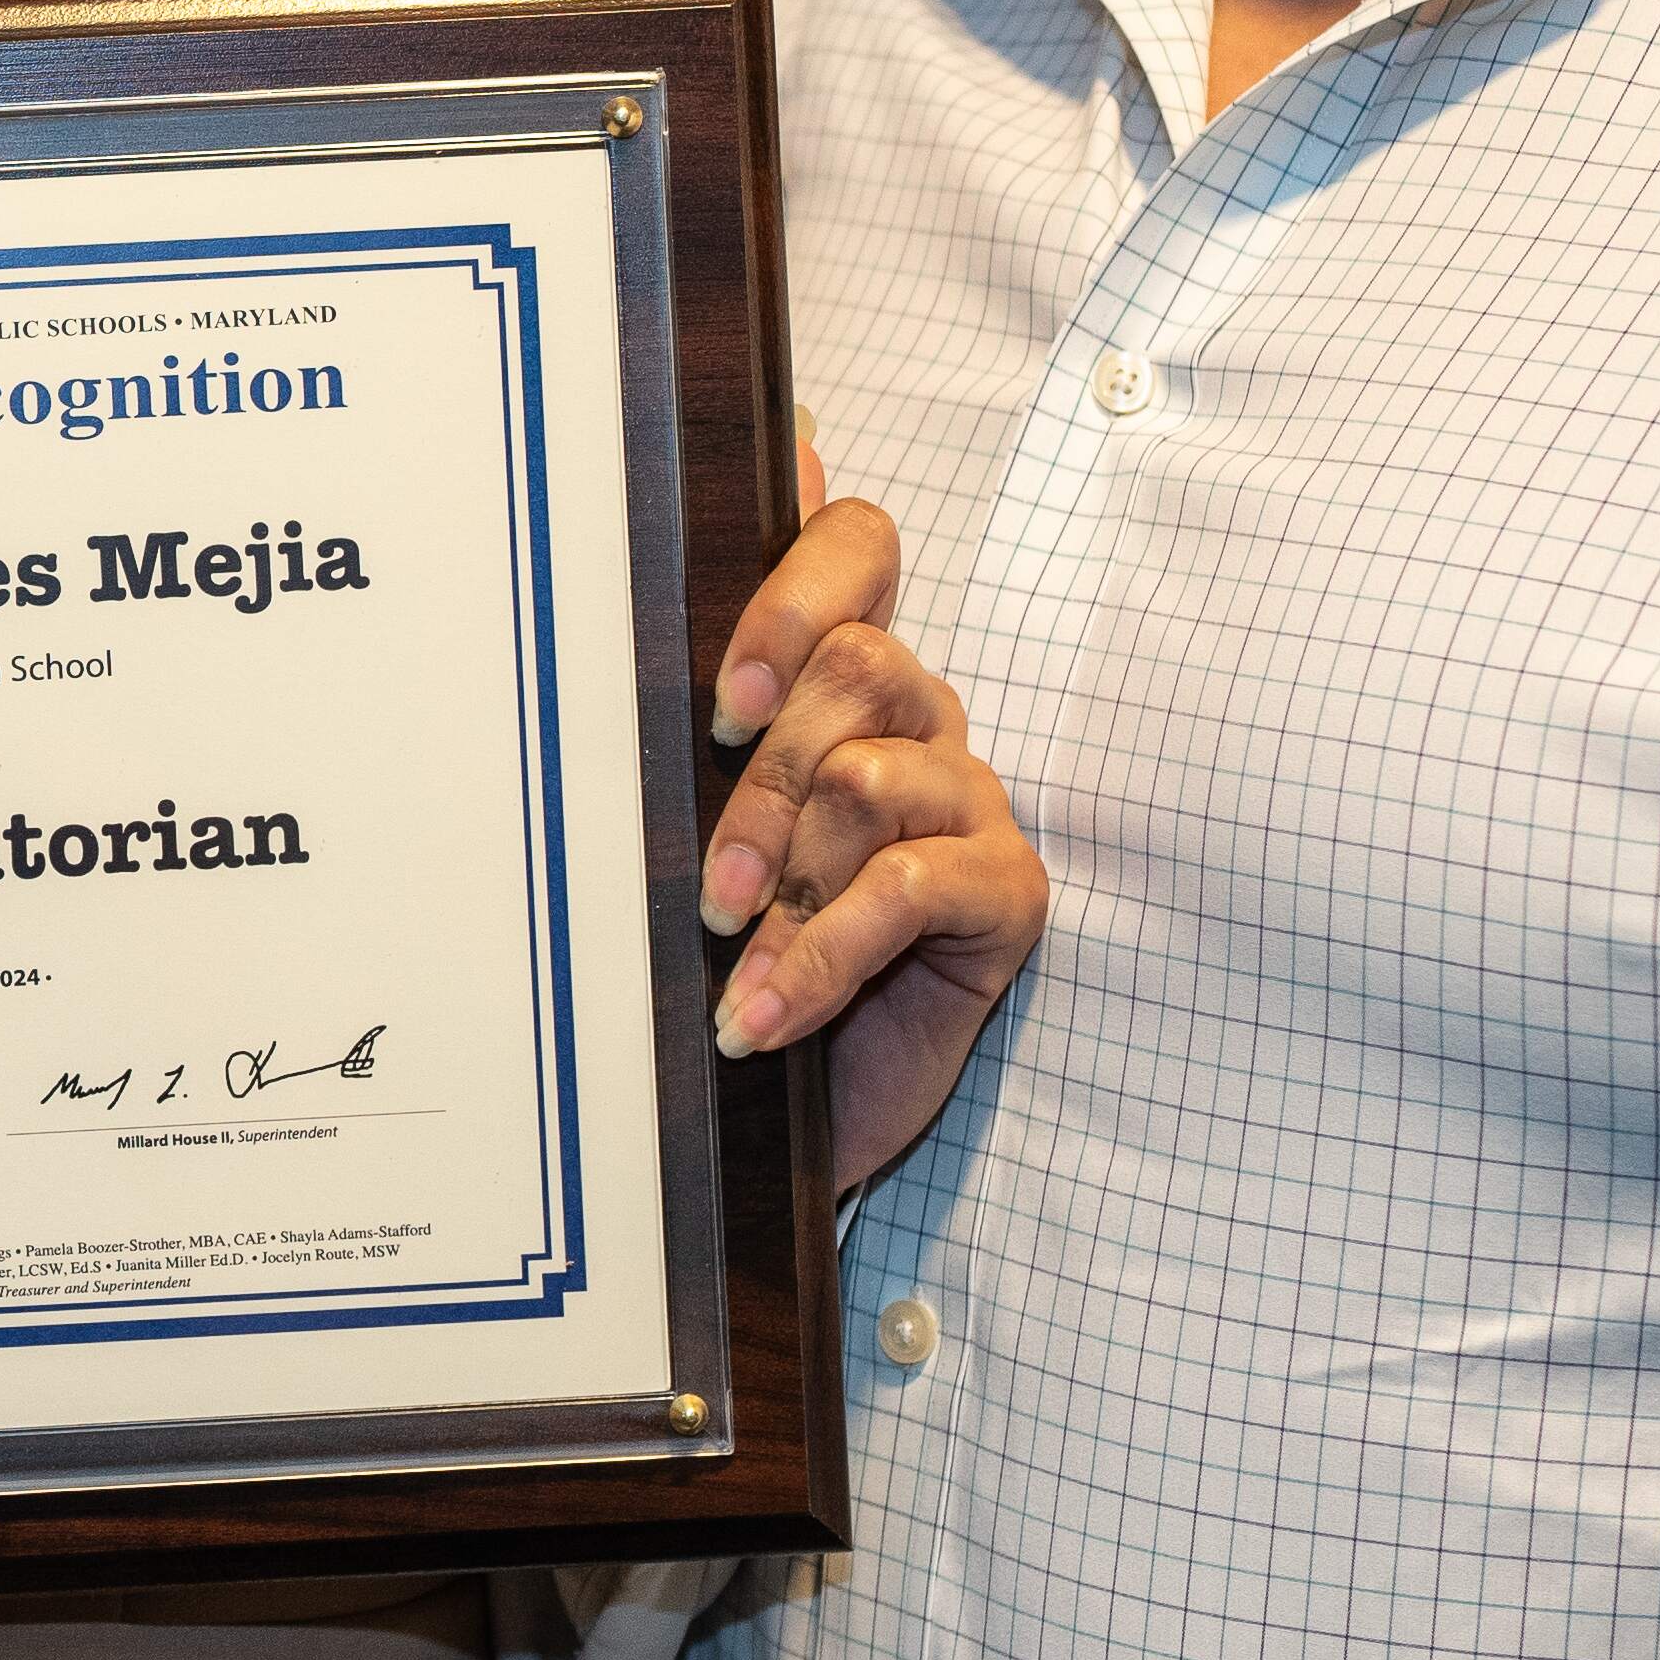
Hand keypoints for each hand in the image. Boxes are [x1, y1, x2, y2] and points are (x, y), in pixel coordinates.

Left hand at [697, 464, 1044, 1202]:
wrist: (804, 1113)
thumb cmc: (746, 955)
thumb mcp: (700, 833)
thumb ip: (695, 724)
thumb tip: (652, 579)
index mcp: (845, 680)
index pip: (854, 546)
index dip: (790, 596)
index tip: (722, 705)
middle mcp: (919, 720)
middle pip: (857, 663)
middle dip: (763, 778)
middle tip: (713, 886)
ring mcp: (969, 801)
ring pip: (870, 775)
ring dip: (786, 878)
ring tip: (734, 958)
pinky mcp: (1006, 890)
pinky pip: (907, 887)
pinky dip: (822, 956)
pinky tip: (765, 1015)